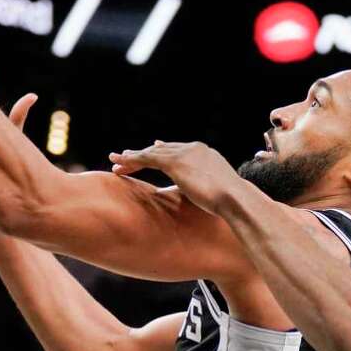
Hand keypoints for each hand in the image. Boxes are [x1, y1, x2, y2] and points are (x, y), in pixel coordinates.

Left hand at [109, 140, 239, 212]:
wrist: (234, 198)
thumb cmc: (228, 202)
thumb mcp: (214, 191)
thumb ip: (202, 188)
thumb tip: (197, 195)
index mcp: (205, 153)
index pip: (179, 150)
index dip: (162, 152)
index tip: (153, 150)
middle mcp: (193, 149)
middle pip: (162, 150)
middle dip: (144, 154)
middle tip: (127, 156)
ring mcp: (183, 153)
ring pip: (151, 153)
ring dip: (132, 157)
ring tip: (117, 161)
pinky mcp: (173, 162)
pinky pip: (147, 158)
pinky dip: (132, 160)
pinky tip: (121, 165)